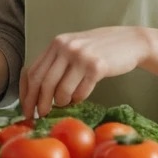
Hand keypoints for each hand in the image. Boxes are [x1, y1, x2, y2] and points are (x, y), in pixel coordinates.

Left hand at [19, 26, 150, 119]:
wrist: (130, 41)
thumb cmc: (100, 49)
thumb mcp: (74, 48)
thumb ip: (57, 63)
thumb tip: (36, 92)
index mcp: (57, 43)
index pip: (33, 72)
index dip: (26, 94)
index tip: (26, 109)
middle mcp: (65, 47)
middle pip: (43, 83)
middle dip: (40, 104)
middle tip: (41, 116)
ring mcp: (81, 56)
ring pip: (61, 91)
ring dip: (62, 102)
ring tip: (67, 102)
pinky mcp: (96, 67)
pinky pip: (80, 93)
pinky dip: (78, 99)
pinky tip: (81, 95)